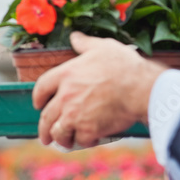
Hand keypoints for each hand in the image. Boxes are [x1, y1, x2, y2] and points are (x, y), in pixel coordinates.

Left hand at [33, 33, 167, 148]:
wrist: (140, 88)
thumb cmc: (124, 66)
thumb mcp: (103, 47)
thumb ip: (85, 43)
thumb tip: (75, 37)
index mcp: (66, 74)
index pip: (41, 88)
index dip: (38, 98)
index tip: (39, 104)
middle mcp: (65, 96)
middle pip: (46, 116)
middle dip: (44, 128)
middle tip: (45, 135)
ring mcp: (75, 115)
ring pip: (58, 132)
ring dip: (60, 138)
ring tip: (64, 142)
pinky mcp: (88, 129)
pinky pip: (80, 140)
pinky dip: (83, 141)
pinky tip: (87, 140)